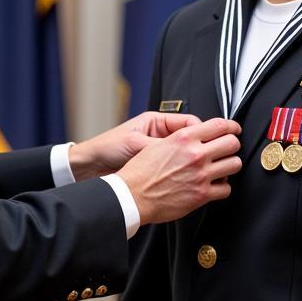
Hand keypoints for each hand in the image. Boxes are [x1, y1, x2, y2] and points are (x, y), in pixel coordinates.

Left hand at [68, 111, 201, 180]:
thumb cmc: (108, 148)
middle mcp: (159, 135)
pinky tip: (186, 178)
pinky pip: (175, 167)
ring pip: (185, 153)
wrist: (90, 165)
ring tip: (199, 169)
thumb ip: (158, 146)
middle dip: (201, 146)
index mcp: (156, 122)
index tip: (211, 142)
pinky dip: (182, 172)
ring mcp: (158, 150)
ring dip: (191, 161)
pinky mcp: (155, 166)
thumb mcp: (136, 144)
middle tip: (211, 156)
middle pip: (191, 137)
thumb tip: (182, 150)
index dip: (202, 132)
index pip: (188, 122)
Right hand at [117, 117, 241, 224]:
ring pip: (234, 165)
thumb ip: (182, 138)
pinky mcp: (202, 195)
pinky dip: (222, 187)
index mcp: (184, 138)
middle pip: (232, 143)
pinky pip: (226, 189)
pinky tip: (214, 185)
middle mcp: (195, 154)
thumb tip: (197, 135)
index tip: (234, 130)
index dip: (231, 126)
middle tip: (228, 150)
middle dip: (232, 146)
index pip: (220, 125)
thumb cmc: (140, 172)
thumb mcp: (158, 143)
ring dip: (230, 166)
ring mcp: (201, 175)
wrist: (132, 195)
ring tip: (222, 168)